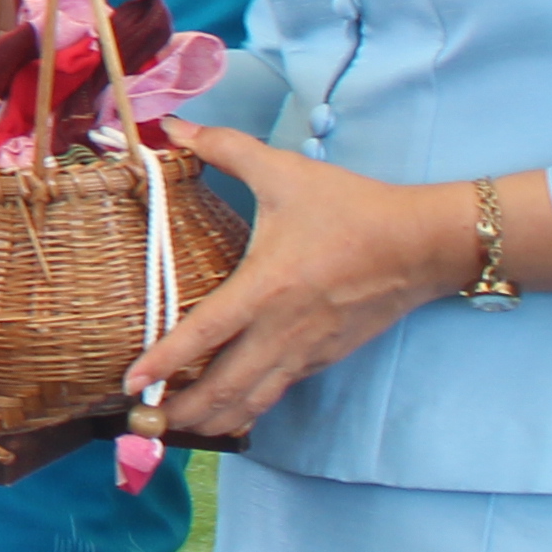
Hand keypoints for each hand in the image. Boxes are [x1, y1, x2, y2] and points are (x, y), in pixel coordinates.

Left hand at [120, 124, 471, 439]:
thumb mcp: (285, 171)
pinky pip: (275, 393)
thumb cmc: (351, 208)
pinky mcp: (322, 359)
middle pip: (223, 389)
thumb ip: (225, 148)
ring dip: (210, 420)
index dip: (164, 362)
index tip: (130, 383)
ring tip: (171, 426)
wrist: (422, 245)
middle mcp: (281, 331)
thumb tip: (174, 125)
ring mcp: (304, 351)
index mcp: (265, 288)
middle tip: (138, 421)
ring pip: (250, 402)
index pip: (203, 335)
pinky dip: (244, 409)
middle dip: (178, 411)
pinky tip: (223, 413)